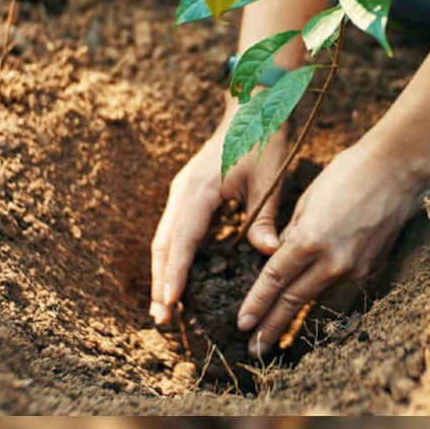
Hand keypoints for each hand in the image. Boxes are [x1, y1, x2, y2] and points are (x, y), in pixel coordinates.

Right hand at [150, 107, 287, 325]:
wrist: (251, 109)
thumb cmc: (261, 142)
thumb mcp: (268, 181)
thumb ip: (264, 218)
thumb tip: (269, 254)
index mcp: (200, 190)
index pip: (182, 239)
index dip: (175, 273)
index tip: (169, 302)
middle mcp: (183, 192)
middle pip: (164, 244)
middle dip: (160, 282)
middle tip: (160, 319)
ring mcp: (182, 193)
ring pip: (165, 239)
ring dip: (163, 272)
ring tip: (163, 307)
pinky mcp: (187, 195)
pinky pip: (175, 231)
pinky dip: (174, 257)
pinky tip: (179, 280)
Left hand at [236, 137, 423, 356]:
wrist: (396, 169)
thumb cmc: (347, 173)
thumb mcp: (308, 201)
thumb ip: (292, 235)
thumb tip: (280, 257)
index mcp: (310, 240)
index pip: (275, 280)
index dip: (256, 304)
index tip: (241, 325)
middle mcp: (333, 260)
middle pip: (294, 300)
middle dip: (271, 326)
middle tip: (253, 350)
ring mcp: (355, 267)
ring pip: (317, 290)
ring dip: (295, 309)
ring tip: (275, 329)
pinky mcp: (371, 266)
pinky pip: (339, 278)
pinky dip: (323, 281)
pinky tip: (314, 284)